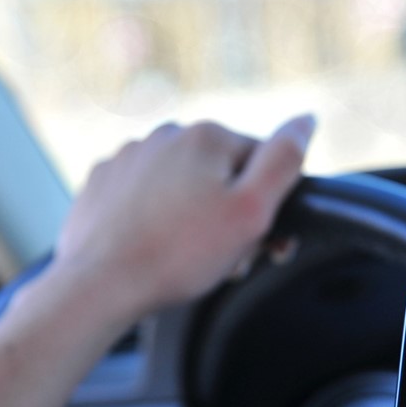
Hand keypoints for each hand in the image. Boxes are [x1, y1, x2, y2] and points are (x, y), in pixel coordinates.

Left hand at [53, 114, 314, 320]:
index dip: (268, 205)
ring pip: (181, 186)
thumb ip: (284, 161)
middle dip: (227, 213)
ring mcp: (127, 158)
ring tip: (186, 258)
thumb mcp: (251, 212)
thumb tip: (305, 121)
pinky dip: (154, 220)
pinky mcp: (101, 184)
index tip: (259, 242)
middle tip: (224, 258)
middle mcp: (163, 135)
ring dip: (193, 217)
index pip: (261, 163)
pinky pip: (144, 198)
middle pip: (219, 174)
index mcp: (206, 135)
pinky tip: (154, 247)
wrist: (100, 286)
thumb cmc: (178, 255)